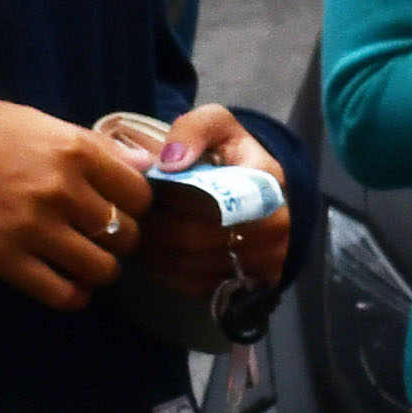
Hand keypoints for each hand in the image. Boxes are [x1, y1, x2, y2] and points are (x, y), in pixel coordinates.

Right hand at [0, 93, 146, 308]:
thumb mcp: (42, 122)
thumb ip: (96, 147)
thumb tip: (145, 167)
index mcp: (74, 150)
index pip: (139, 192)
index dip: (136, 203)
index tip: (122, 205)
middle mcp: (61, 191)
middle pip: (126, 233)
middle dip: (122, 238)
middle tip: (103, 235)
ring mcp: (35, 229)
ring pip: (102, 269)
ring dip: (101, 269)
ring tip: (87, 260)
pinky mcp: (7, 261)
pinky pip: (63, 294)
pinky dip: (75, 296)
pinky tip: (71, 285)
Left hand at [122, 103, 290, 297]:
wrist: (267, 191)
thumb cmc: (236, 155)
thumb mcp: (219, 125)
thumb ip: (193, 130)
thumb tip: (168, 163)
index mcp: (265, 183)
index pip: (204, 200)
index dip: (167, 198)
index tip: (147, 189)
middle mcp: (274, 226)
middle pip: (195, 238)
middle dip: (157, 227)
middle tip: (137, 216)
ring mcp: (267, 260)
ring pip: (193, 265)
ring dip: (158, 252)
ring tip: (144, 233)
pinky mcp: (253, 283)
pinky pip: (200, 286)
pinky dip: (170, 273)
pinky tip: (159, 255)